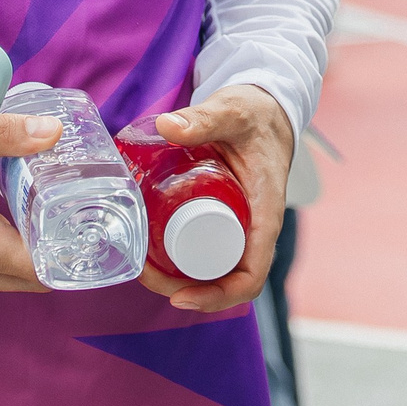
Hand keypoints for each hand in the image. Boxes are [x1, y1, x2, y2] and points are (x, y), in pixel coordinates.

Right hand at [0, 110, 60, 299]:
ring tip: (29, 215)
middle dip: (50, 253)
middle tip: (63, 218)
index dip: (69, 253)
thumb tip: (52, 131)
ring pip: (0, 279)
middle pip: (26, 279)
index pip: (43, 270)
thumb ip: (5, 136)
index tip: (82, 229)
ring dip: (17, 254)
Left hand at [136, 85, 293, 312]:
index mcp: (265, 214)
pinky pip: (204, 249)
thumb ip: (204, 117)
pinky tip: (152, 245)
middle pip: (223, 280)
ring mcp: (239, 225)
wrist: (265, 108)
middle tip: (143, 271)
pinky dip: (179, 254)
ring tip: (141, 262)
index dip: (217, 297)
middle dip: (181, 286)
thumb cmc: (257, 114)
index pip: (250, 276)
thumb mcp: (232, 112)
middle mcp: (254, 229)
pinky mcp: (224, 216)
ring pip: (211, 269)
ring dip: (176, 274)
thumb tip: (166, 126)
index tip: (179, 297)